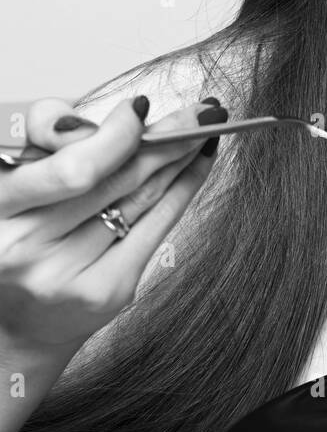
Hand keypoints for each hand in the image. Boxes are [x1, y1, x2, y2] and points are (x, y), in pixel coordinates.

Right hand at [0, 94, 224, 358]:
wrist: (18, 324)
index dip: (115, 135)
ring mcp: (67, 273)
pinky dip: (183, 189)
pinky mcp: (105, 291)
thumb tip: (120, 116)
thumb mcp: (18, 182)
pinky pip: (156, 227)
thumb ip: (50, 141)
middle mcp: (26, 245)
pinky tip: (198, 164)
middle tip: (201, 112)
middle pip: (116, 178)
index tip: (142, 107)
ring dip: (181, 157)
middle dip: (166, 137)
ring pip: (141, 198)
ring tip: (203, 130)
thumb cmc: (21, 237)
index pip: (72, 167)